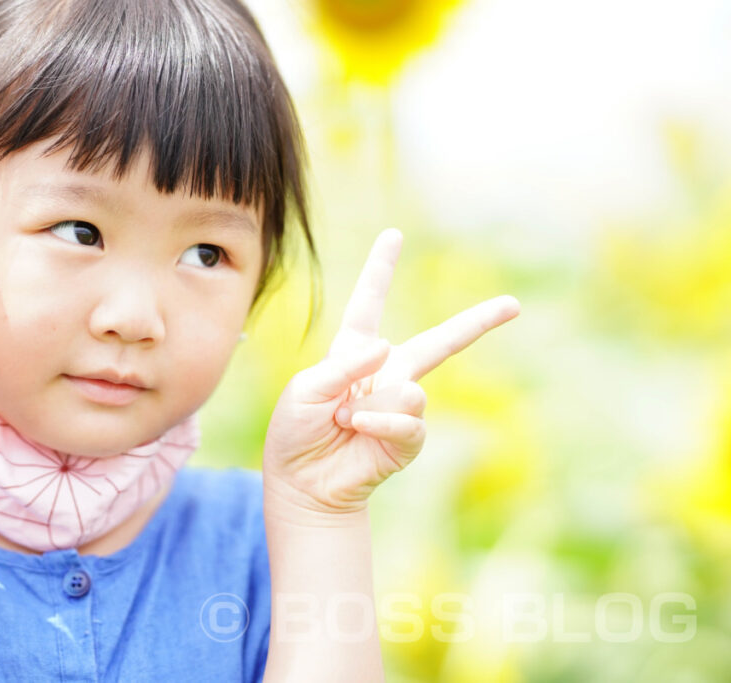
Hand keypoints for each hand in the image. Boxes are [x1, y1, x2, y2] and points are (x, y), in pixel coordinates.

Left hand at [262, 229, 520, 515]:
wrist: (301, 484)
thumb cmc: (296, 433)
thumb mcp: (306, 390)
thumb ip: (344, 366)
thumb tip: (388, 347)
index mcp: (353, 353)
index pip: (369, 304)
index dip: (381, 270)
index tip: (394, 235)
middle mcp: (385, 375)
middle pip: (439, 344)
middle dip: (477, 323)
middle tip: (514, 304)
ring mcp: (400, 406)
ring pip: (412, 389)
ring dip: (370, 406)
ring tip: (344, 421)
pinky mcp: (407, 438)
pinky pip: (410, 419)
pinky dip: (382, 423)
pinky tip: (360, 430)